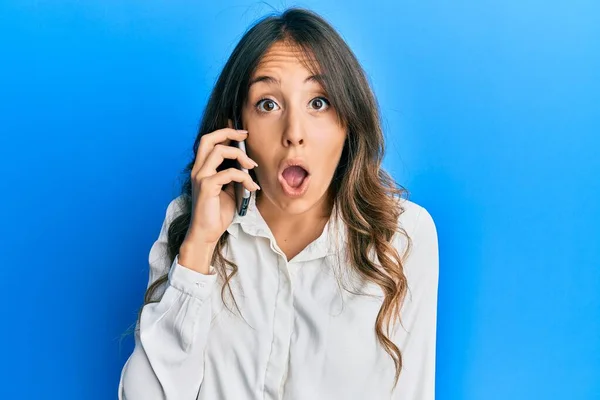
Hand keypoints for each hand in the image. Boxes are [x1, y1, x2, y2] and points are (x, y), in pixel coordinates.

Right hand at [183, 119, 259, 247]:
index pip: (209, 142)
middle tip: (245, 136)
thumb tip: (247, 164)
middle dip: (228, 132)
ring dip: (241, 155)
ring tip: (252, 167)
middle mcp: (198, 170)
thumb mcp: (228, 191)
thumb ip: (233, 176)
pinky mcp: (206, 187)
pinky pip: (229, 173)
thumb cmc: (216, 214)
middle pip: (208, 138)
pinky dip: (244, 177)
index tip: (243, 134)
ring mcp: (201, 177)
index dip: (225, 132)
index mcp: (202, 169)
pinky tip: (252, 187)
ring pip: (219, 151)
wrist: (206, 234)